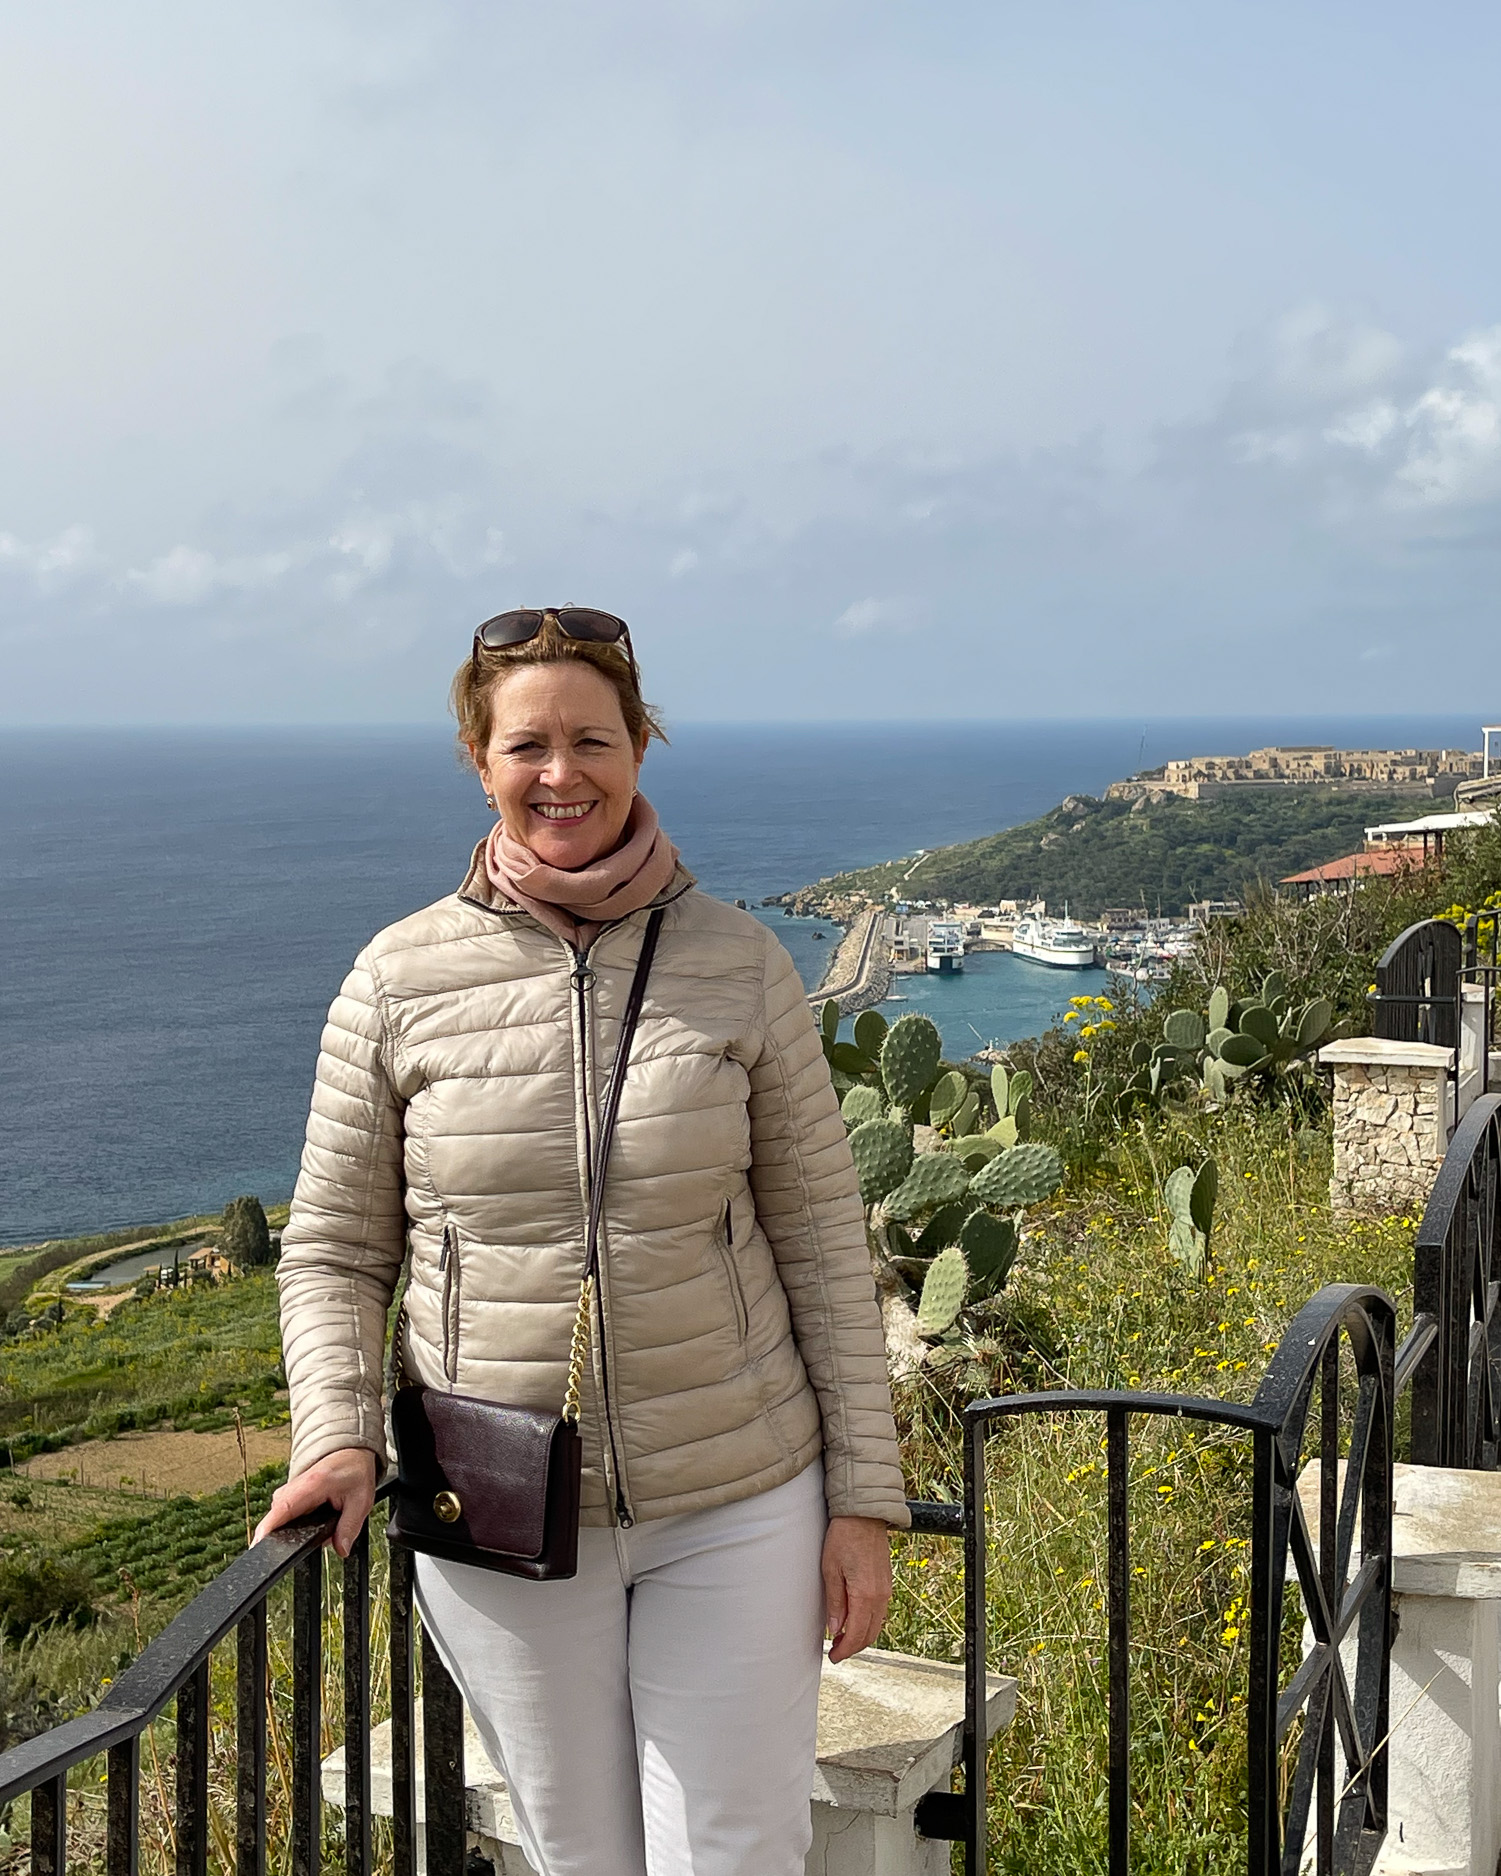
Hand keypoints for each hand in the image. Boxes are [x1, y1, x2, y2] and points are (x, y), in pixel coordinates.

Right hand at [253, 1448, 376, 1558]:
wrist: (350, 1452)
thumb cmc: (355, 1471)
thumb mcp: (361, 1500)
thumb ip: (349, 1527)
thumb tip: (342, 1550)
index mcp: (312, 1485)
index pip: (283, 1508)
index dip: (268, 1528)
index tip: (258, 1545)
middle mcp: (294, 1487)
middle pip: (276, 1518)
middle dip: (287, 1537)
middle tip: (311, 1541)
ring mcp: (288, 1491)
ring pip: (280, 1518)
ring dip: (294, 1530)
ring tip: (320, 1523)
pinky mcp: (288, 1495)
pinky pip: (283, 1515)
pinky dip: (293, 1524)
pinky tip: (313, 1522)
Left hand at [821, 1515, 891, 1663]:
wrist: (864, 1514)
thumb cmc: (843, 1537)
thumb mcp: (831, 1570)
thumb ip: (835, 1602)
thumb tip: (835, 1629)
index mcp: (865, 1595)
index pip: (856, 1634)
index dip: (845, 1650)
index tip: (833, 1657)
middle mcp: (880, 1596)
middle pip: (869, 1634)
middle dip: (853, 1647)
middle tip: (835, 1651)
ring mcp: (886, 1589)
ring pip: (876, 1625)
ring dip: (861, 1636)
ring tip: (842, 1638)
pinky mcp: (886, 1582)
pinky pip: (880, 1612)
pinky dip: (868, 1623)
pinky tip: (854, 1619)